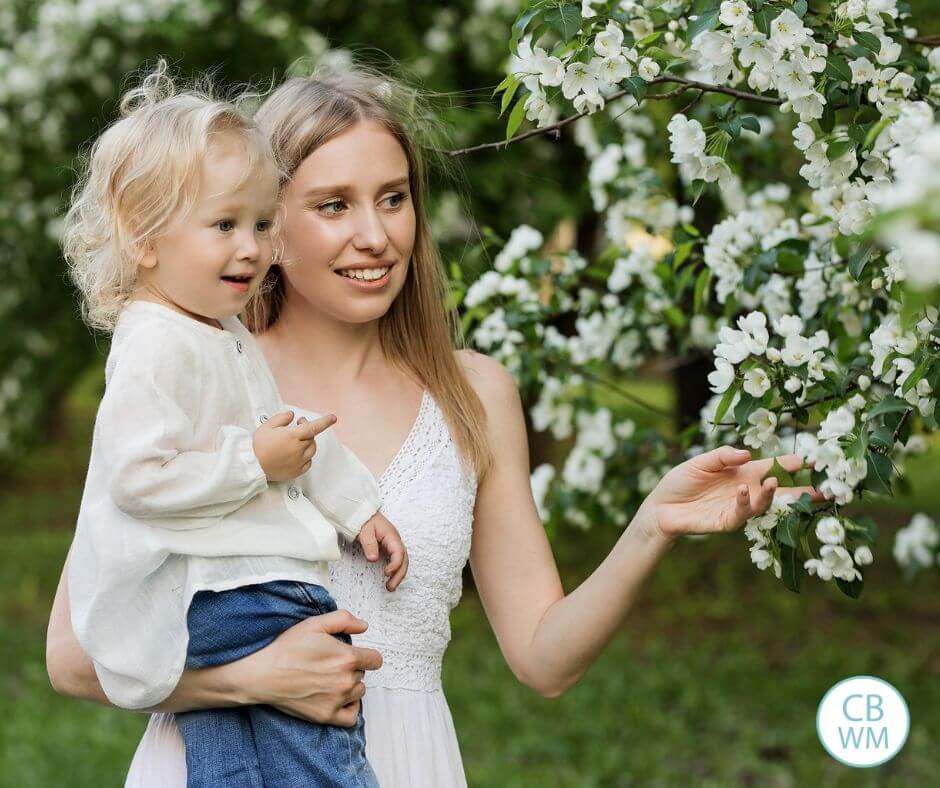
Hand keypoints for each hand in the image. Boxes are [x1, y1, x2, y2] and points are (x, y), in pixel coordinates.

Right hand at [231, 610, 381, 726]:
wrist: (263, 675)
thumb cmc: (287, 648)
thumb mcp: (315, 624)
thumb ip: (343, 620)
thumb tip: (364, 626)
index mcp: (346, 658)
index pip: (375, 660)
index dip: (366, 655)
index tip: (355, 655)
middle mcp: (346, 681)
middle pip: (363, 675)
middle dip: (352, 668)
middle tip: (330, 664)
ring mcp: (337, 701)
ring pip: (358, 692)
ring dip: (350, 686)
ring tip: (330, 679)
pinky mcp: (326, 716)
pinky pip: (352, 716)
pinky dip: (349, 708)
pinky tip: (339, 699)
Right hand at [252, 411, 335, 481]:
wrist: (251, 466)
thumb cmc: (257, 445)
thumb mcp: (267, 426)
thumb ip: (281, 418)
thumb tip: (292, 415)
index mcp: (292, 436)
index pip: (313, 427)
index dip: (325, 422)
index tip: (334, 418)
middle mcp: (298, 449)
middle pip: (311, 437)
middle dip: (307, 429)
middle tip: (298, 425)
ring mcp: (298, 461)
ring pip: (312, 450)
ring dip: (308, 443)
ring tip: (297, 440)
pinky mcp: (296, 472)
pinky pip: (308, 462)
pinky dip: (306, 456)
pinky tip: (297, 454)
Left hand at [357, 512, 408, 590]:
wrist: (364, 513)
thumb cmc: (365, 520)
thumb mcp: (365, 531)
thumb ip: (369, 544)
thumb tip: (373, 559)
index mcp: (392, 536)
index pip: (399, 553)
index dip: (395, 565)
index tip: (386, 573)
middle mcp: (396, 541)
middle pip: (404, 560)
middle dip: (399, 575)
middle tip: (390, 587)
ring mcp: (394, 544)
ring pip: (402, 561)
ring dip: (398, 575)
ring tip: (390, 587)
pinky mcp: (390, 548)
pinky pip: (397, 560)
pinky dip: (396, 570)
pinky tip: (390, 578)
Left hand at [640, 446, 824, 544]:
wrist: (660, 506)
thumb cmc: (681, 481)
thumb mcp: (700, 462)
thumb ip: (722, 456)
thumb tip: (747, 454)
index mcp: (743, 472)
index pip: (774, 466)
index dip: (793, 463)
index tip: (813, 459)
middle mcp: (746, 489)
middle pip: (781, 491)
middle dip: (804, 491)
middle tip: (825, 488)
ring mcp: (738, 507)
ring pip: (764, 504)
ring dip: (771, 494)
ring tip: (774, 483)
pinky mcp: (726, 521)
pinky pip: (742, 514)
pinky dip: (745, 502)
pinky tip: (743, 491)